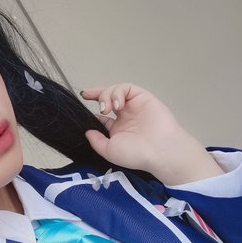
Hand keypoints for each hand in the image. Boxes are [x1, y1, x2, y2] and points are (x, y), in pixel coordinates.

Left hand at [80, 82, 223, 184]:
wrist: (158, 150)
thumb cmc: (136, 154)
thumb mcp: (109, 150)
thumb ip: (96, 141)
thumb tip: (87, 132)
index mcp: (118, 129)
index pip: (102, 115)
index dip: (92, 108)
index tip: (82, 101)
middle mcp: (125, 116)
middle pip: (107, 98)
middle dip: (96, 94)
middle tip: (89, 98)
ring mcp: (134, 106)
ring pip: (116, 90)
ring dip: (106, 95)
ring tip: (106, 109)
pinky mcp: (142, 97)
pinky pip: (127, 88)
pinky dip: (118, 92)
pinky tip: (117, 105)